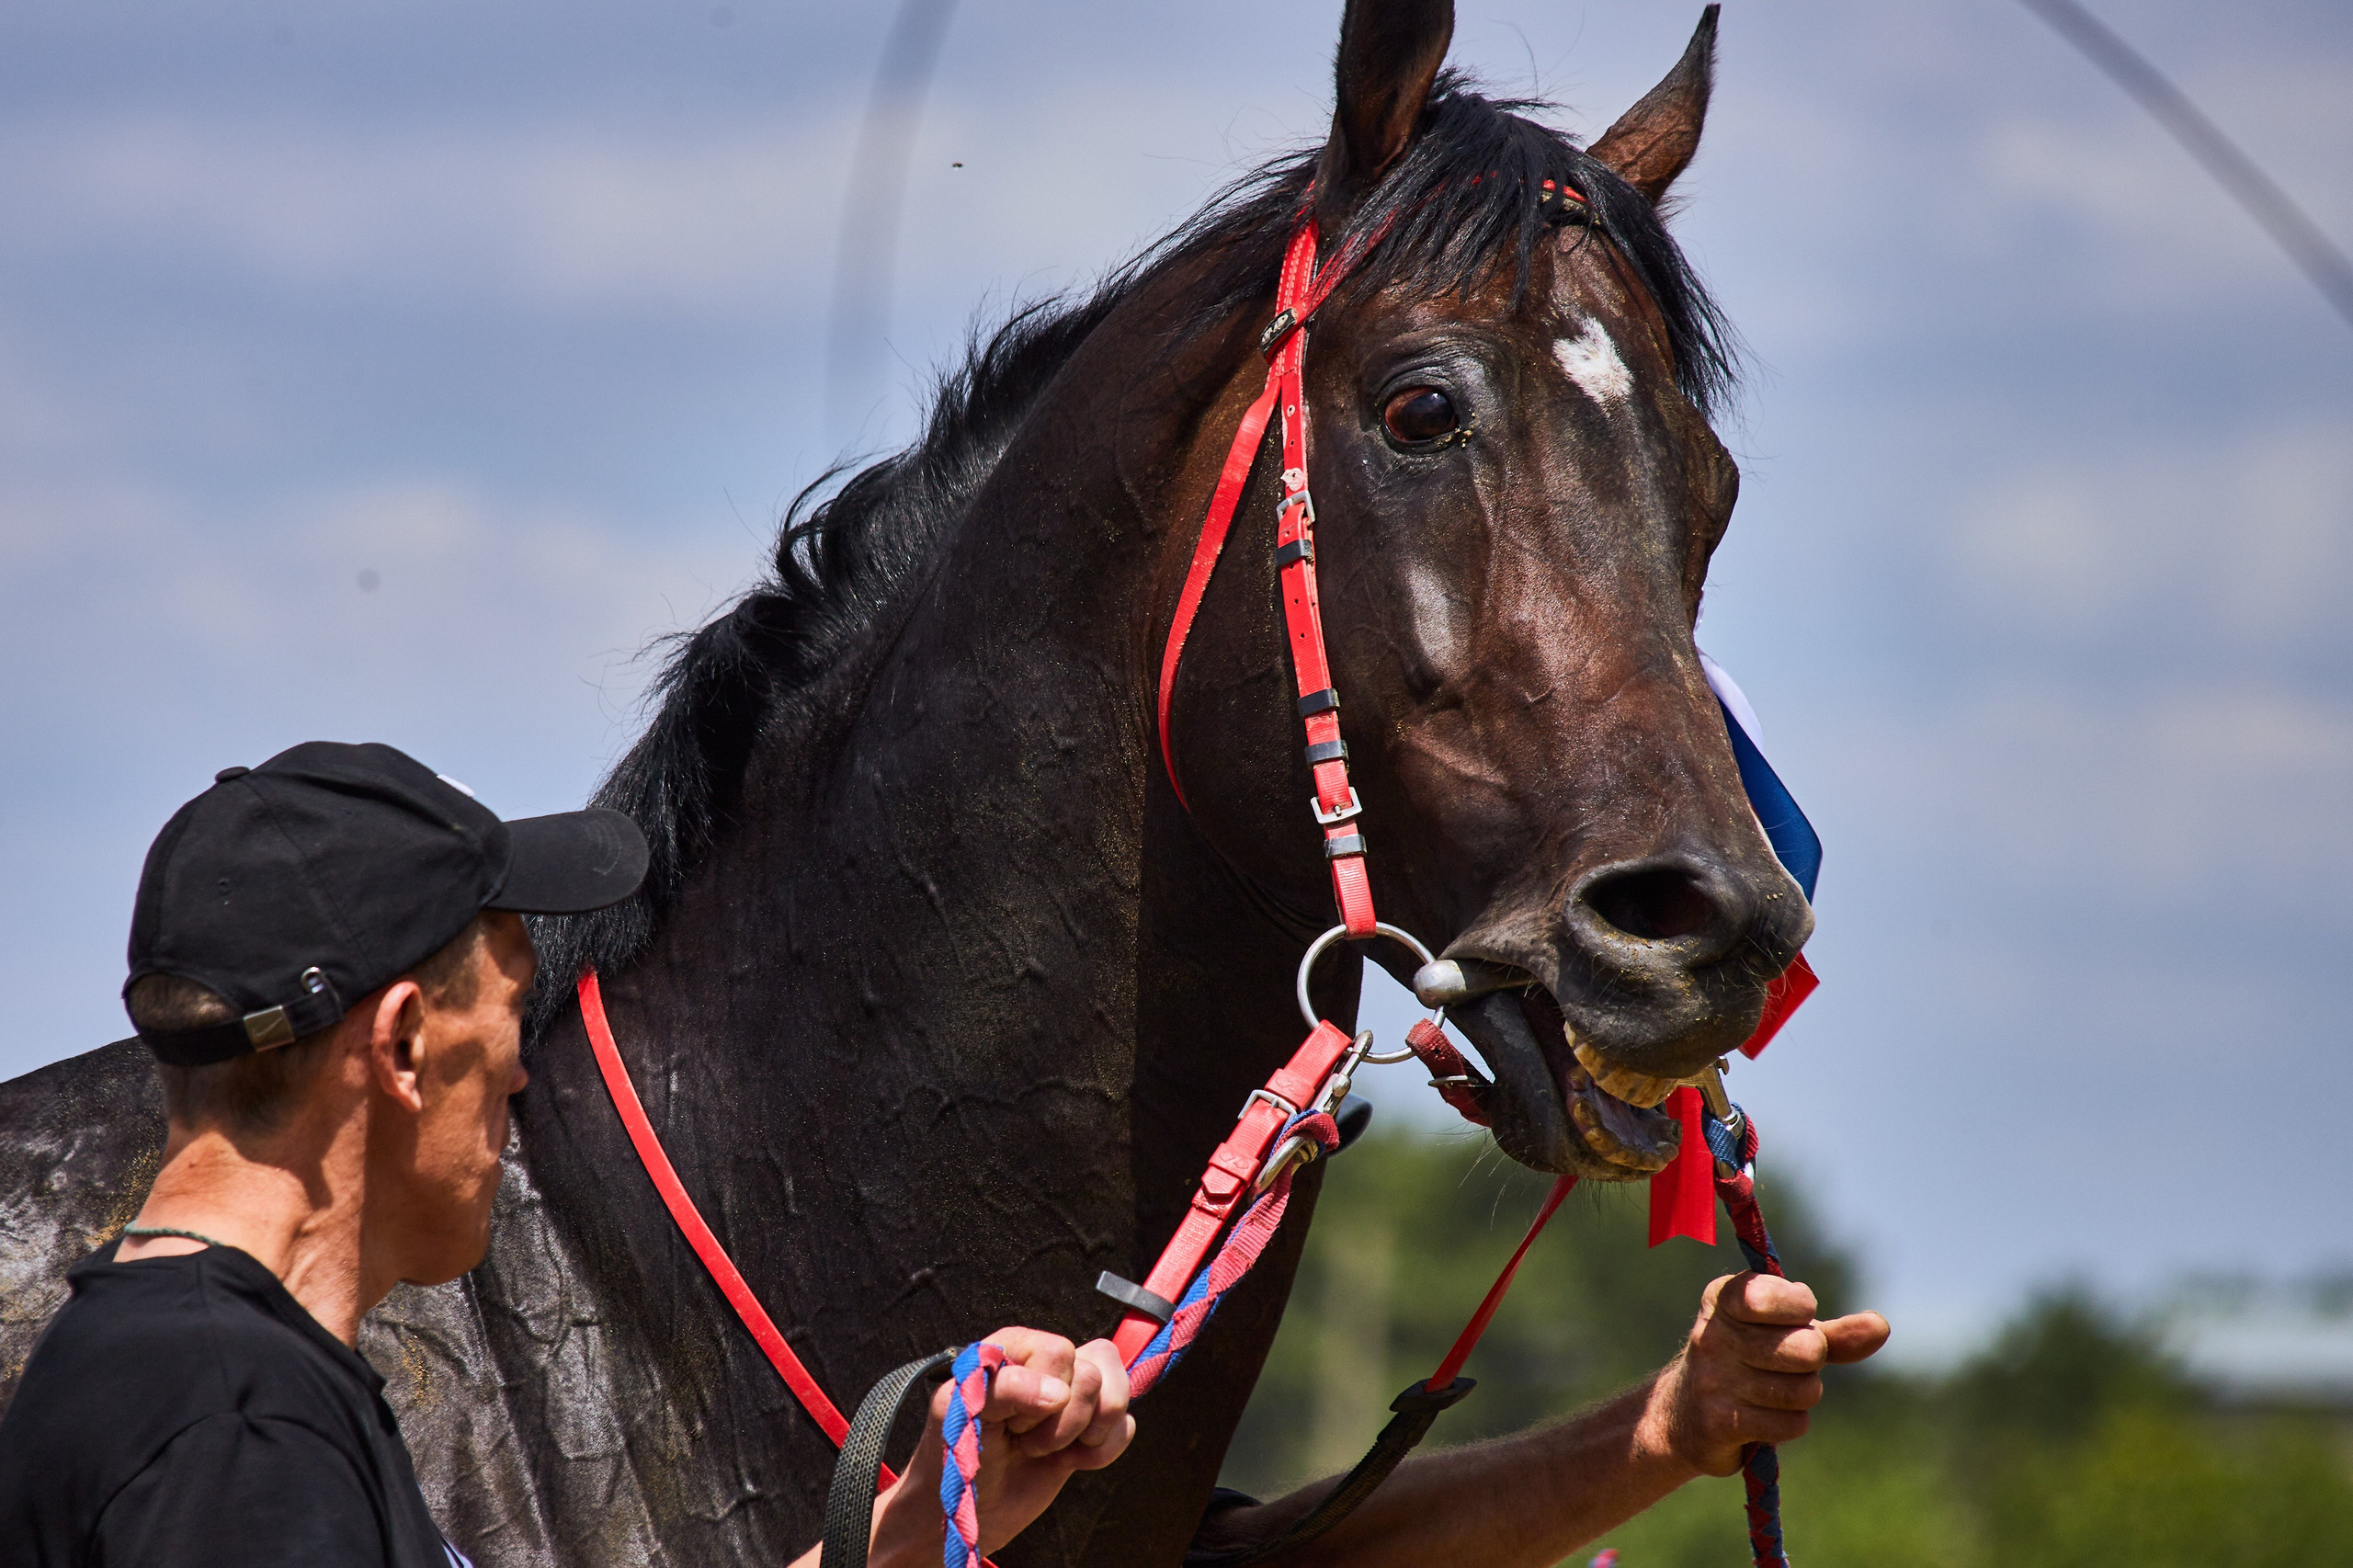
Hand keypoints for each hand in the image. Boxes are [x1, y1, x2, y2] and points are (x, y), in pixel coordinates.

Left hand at [865, 1329, 1134, 1563]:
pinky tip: (1071, 1461)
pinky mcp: (1093, 1428)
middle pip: (1092, 1374)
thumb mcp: (965, 1416)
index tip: (1009, 1421)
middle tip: (1024, 1440)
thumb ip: (1005, 1389)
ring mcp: (1074, 1396)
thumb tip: (1059, 1392)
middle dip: (1061, 1421)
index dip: (1040, 1392)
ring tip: (1048, 1449)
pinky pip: (1127, 1426)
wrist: (969, 1512)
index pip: (1059, 1351)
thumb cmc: (956, 1456)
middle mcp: (1049, 1364)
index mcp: (1015, 1348)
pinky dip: (1103, 1451)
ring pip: (1116, 1393)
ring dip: (1084, 1434)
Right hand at [1640, 1273, 1889, 1476]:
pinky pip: (1791, 1424)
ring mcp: (1712, 1379)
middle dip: (1812, 1360)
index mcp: (1724, 1298)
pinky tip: (1765, 1418)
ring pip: (1803, 1391)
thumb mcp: (1782, 1336)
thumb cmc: (1744, 1363)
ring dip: (1802, 1395)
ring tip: (1775, 1390)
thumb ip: (1833, 1334)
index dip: (1801, 1308)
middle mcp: (1712, 1335)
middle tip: (1790, 1361)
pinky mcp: (1718, 1422)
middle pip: (1806, 1349)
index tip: (1797, 1314)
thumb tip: (1881, 1326)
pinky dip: (1790, 1424)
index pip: (1775, 1295)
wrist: (1682, 1415)